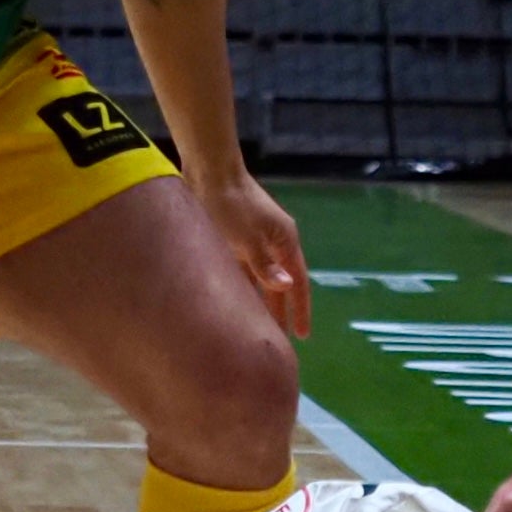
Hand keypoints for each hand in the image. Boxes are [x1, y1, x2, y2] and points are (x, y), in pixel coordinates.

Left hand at [194, 168, 311, 336]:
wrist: (209, 171)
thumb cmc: (230, 205)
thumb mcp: (248, 238)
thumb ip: (265, 265)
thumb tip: (286, 287)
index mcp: (284, 240)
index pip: (297, 283)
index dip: (299, 310)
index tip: (301, 335)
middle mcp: (272, 242)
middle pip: (279, 283)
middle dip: (279, 311)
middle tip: (277, 340)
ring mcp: (253, 240)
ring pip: (258, 278)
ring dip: (258, 302)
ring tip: (255, 328)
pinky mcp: (233, 238)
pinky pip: (242, 270)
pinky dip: (241, 287)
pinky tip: (234, 303)